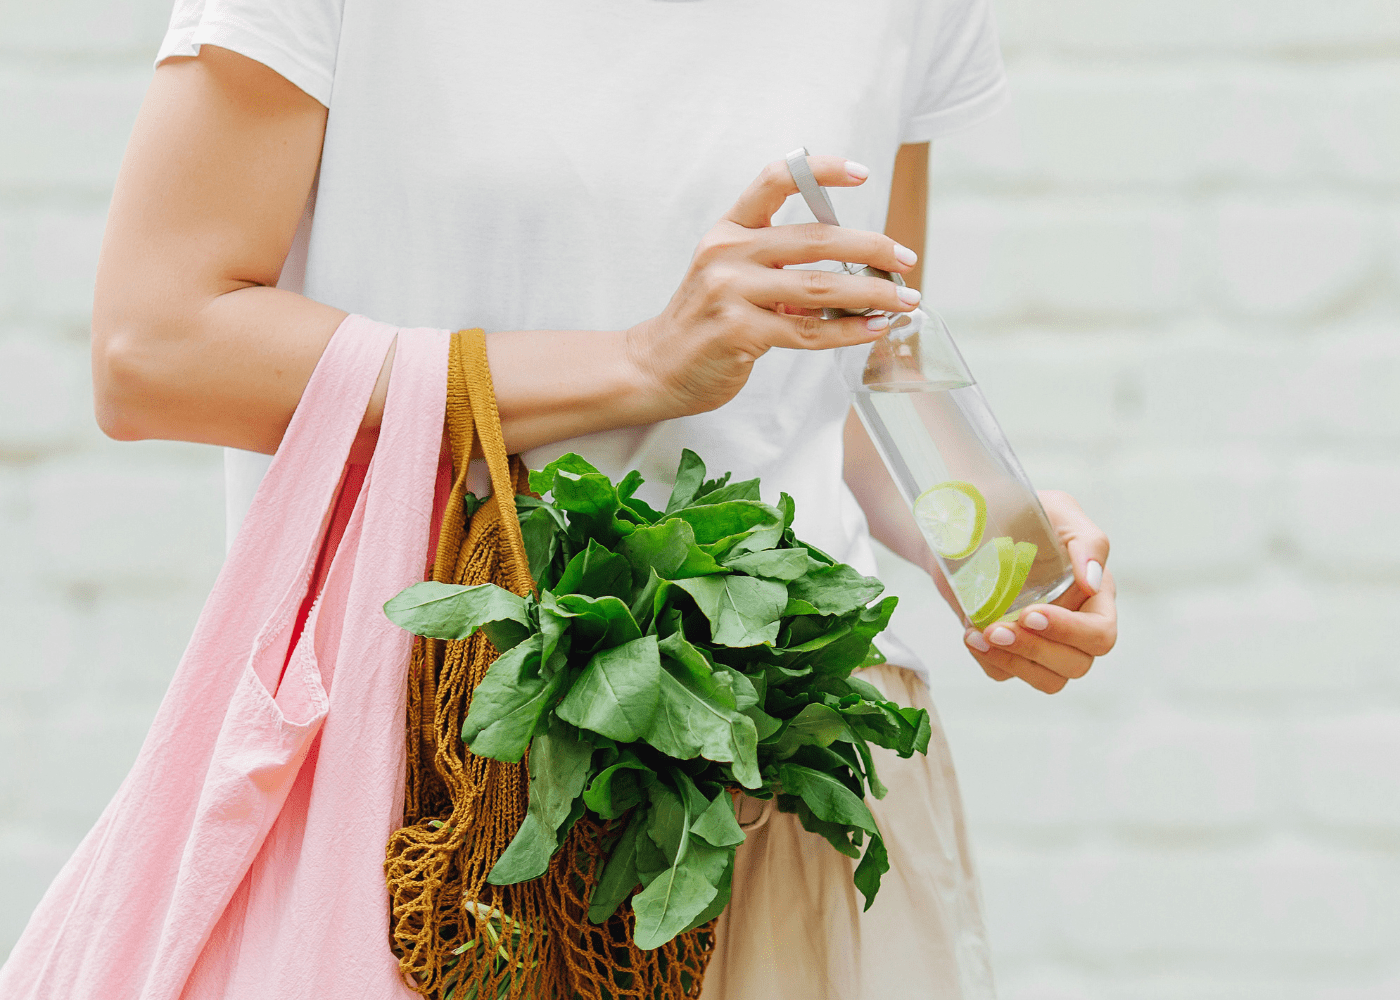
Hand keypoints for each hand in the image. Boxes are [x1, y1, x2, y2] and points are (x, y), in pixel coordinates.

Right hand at [625, 155, 922, 417]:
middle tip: (906, 259)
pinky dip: (849, 330)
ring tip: (904, 300)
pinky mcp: (739, 331)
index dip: (822, 170)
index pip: (776, 180)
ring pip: (820, 286)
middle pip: (816, 238)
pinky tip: (874, 328)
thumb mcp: (735, 277)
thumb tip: (857, 271)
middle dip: (871, 247)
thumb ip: (783, 266)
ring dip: (872, 294)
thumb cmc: (707, 321)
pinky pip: (809, 329)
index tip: (863, 173)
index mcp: (729, 230)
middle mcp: (727, 252)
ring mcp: (730, 291)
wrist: (658, 366)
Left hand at [962, 491, 1117, 693]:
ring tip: (980, 635)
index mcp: (1095, 595)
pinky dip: (989, 661)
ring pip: (1048, 680)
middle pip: (1077, 664)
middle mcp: (1074, 625)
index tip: (1030, 613)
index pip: (1100, 634)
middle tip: (997, 628)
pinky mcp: (1010, 649)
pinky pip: (1007, 674)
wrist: (969, 521)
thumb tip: (1092, 582)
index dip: (1069, 632)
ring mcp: (1042, 642)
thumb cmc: (1023, 511)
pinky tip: (970, 634)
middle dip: (1036, 650)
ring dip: (1014, 662)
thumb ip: (1088, 541)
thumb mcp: (1058, 510)